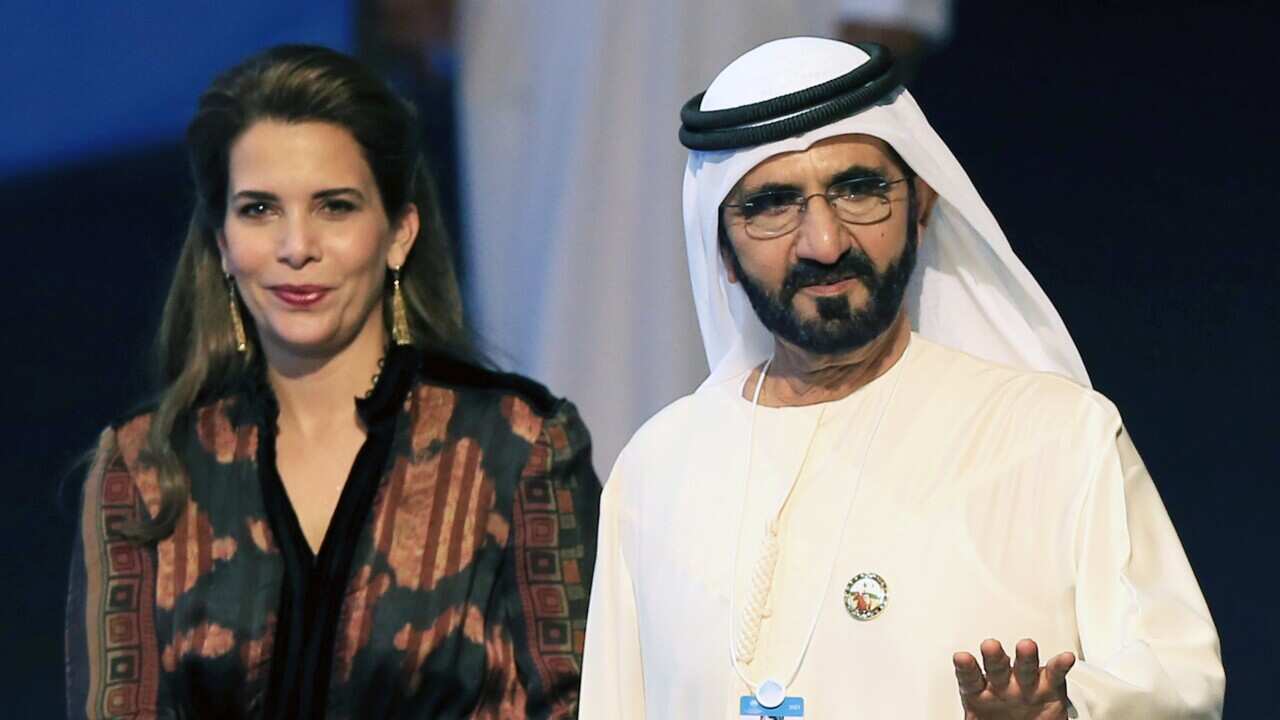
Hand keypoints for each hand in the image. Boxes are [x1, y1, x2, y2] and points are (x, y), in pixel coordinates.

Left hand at [952, 638, 1075, 719]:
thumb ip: (973, 718)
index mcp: (979, 691)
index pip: (970, 678)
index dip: (966, 668)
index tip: (961, 657)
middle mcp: (1001, 683)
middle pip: (996, 667)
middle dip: (994, 656)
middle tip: (990, 645)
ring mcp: (1025, 682)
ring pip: (1025, 666)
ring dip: (1025, 656)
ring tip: (1026, 646)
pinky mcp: (1049, 685)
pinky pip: (1055, 673)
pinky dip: (1060, 665)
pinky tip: (1065, 658)